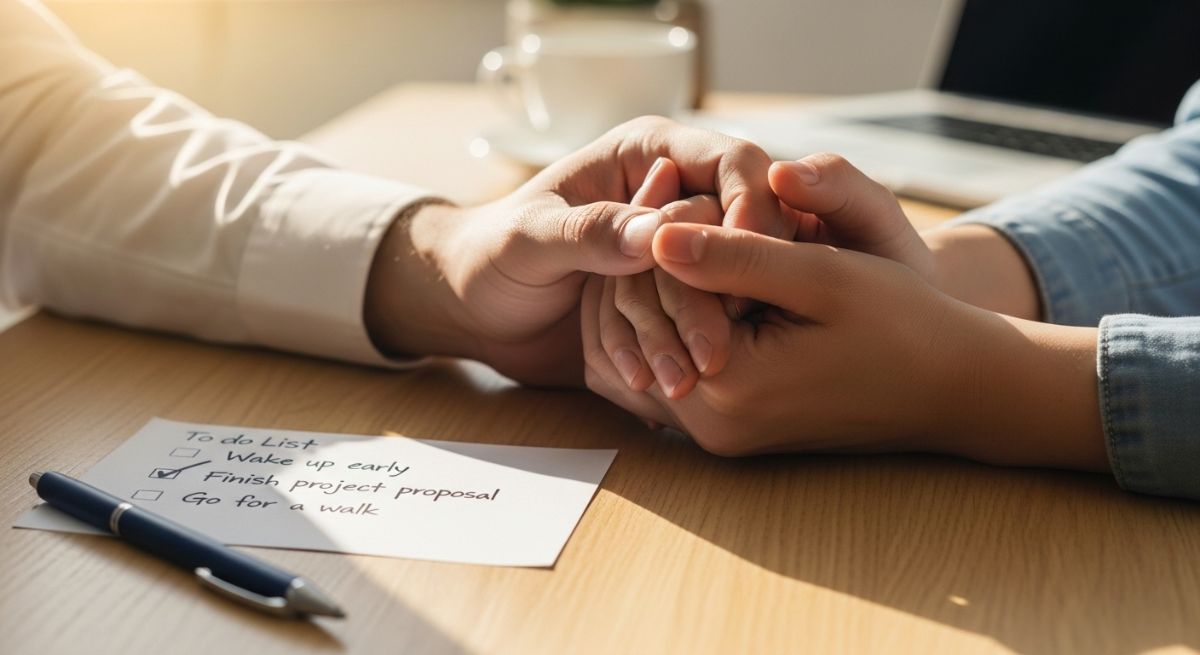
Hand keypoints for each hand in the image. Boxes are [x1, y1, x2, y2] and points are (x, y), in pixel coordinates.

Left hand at [363, 116, 790, 385]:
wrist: (474, 311)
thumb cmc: (488, 255)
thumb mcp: (531, 239)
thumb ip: (589, 231)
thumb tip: (654, 233)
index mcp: (649, 154)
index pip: (731, 162)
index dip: (751, 204)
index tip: (751, 256)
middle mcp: (673, 197)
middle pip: (743, 225)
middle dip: (740, 280)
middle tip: (726, 335)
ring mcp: (678, 253)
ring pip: (731, 279)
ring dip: (717, 326)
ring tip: (699, 370)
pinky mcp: (674, 299)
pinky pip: (706, 319)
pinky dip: (695, 349)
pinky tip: (685, 382)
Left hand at [599, 152, 934, 398]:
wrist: (952, 387)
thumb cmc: (903, 325)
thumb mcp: (823, 276)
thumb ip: (736, 256)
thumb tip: (654, 233)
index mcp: (726, 388)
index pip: (654, 292)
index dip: (661, 226)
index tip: (680, 179)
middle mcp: (708, 423)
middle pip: (639, 320)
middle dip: (652, 253)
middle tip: (669, 188)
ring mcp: (716, 432)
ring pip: (648, 342)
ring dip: (662, 281)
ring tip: (687, 223)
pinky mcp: (729, 427)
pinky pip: (673, 364)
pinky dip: (678, 314)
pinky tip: (702, 271)